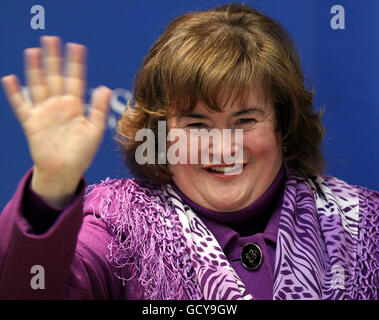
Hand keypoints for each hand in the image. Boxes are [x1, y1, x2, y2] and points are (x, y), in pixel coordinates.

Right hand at [1, 36, 111, 206]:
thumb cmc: (82, 153)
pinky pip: (21, 105)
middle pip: (55, 77)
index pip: (75, 79)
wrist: (65, 171)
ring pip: (38, 85)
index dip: (76, 63)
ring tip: (33, 51)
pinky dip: (15, 93)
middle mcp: (59, 105)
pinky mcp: (31, 123)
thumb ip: (99, 109)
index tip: (77, 46)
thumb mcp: (95, 130)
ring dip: (35, 69)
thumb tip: (105, 88)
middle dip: (53, 58)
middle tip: (51, 38)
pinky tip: (10, 79)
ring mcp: (44, 112)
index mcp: (75, 106)